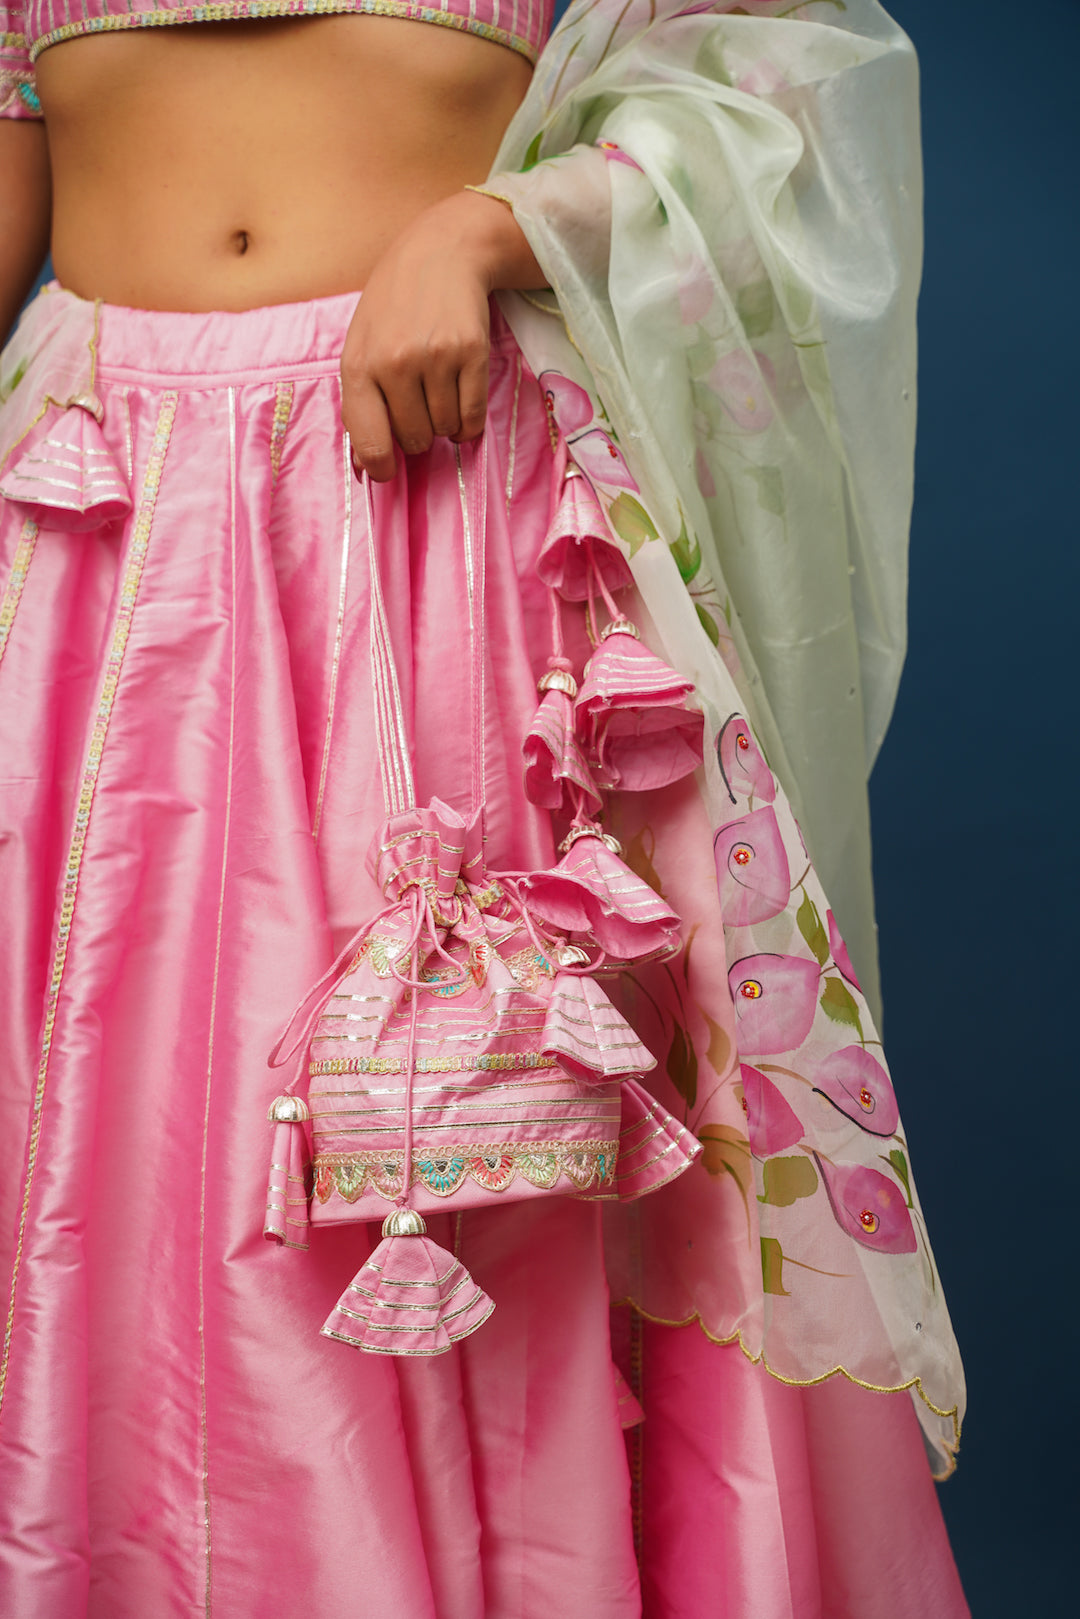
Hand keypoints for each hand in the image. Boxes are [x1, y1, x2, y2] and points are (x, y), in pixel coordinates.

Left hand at [341, 189, 544, 482]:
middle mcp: (396, 363)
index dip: (381, 466)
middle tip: (420, 404)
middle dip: (419, 432)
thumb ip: (361, 402)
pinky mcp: (472, 354)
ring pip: (446, 431)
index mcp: (360, 364)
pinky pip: (473, 418)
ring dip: (446, 422)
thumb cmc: (396, 304)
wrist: (442, 251)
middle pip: (415, 440)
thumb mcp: (362, 344)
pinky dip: (470, 421)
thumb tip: (368, 468)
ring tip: (440, 388)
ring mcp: (436, 358)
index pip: (371, 441)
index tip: (388, 471)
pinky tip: (461, 396)